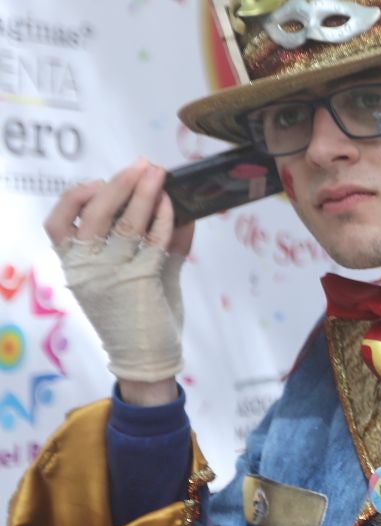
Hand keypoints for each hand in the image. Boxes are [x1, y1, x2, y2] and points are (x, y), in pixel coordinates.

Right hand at [45, 160, 193, 403]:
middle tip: (142, 165)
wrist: (146, 361)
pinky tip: (174, 205)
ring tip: (159, 173)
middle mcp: (86, 269)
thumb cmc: (138, 317)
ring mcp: (111, 276)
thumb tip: (179, 209)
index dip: (77, 197)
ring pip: (124, 224)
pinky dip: (163, 218)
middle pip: (91, 214)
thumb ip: (157, 244)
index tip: (101, 183)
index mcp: (74, 266)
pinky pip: (151, 241)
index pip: (57, 223)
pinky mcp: (140, 282)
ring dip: (144, 193)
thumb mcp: (137, 276)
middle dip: (118, 184)